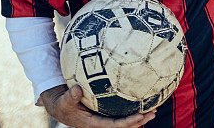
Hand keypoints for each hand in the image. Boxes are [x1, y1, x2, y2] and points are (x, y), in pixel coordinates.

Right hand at [40, 85, 155, 127]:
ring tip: (154, 108)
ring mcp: (103, 118)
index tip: (140, 116)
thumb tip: (77, 89)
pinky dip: (132, 109)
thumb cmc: (61, 103)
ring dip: (139, 116)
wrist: (59, 105)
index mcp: (92, 124)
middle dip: (139, 120)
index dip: (128, 122)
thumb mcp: (62, 100)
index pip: (114, 125)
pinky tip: (143, 101)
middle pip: (124, 125)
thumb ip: (69, 97)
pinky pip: (121, 113)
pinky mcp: (105, 112)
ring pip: (124, 120)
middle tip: (154, 112)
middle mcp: (101, 123)